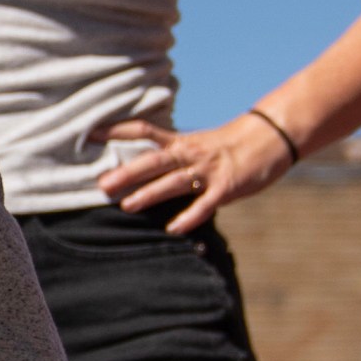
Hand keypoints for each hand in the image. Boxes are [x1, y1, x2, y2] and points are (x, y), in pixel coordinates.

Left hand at [94, 112, 295, 232]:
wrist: (270, 138)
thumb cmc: (226, 145)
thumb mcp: (194, 144)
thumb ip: (167, 156)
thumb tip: (132, 169)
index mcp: (180, 141)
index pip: (143, 131)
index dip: (117, 131)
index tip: (90, 134)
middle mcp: (190, 154)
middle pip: (154, 162)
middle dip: (127, 173)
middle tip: (101, 185)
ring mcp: (208, 171)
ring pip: (175, 182)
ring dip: (150, 194)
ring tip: (126, 205)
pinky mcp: (227, 187)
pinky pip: (206, 204)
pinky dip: (190, 216)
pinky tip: (174, 228)